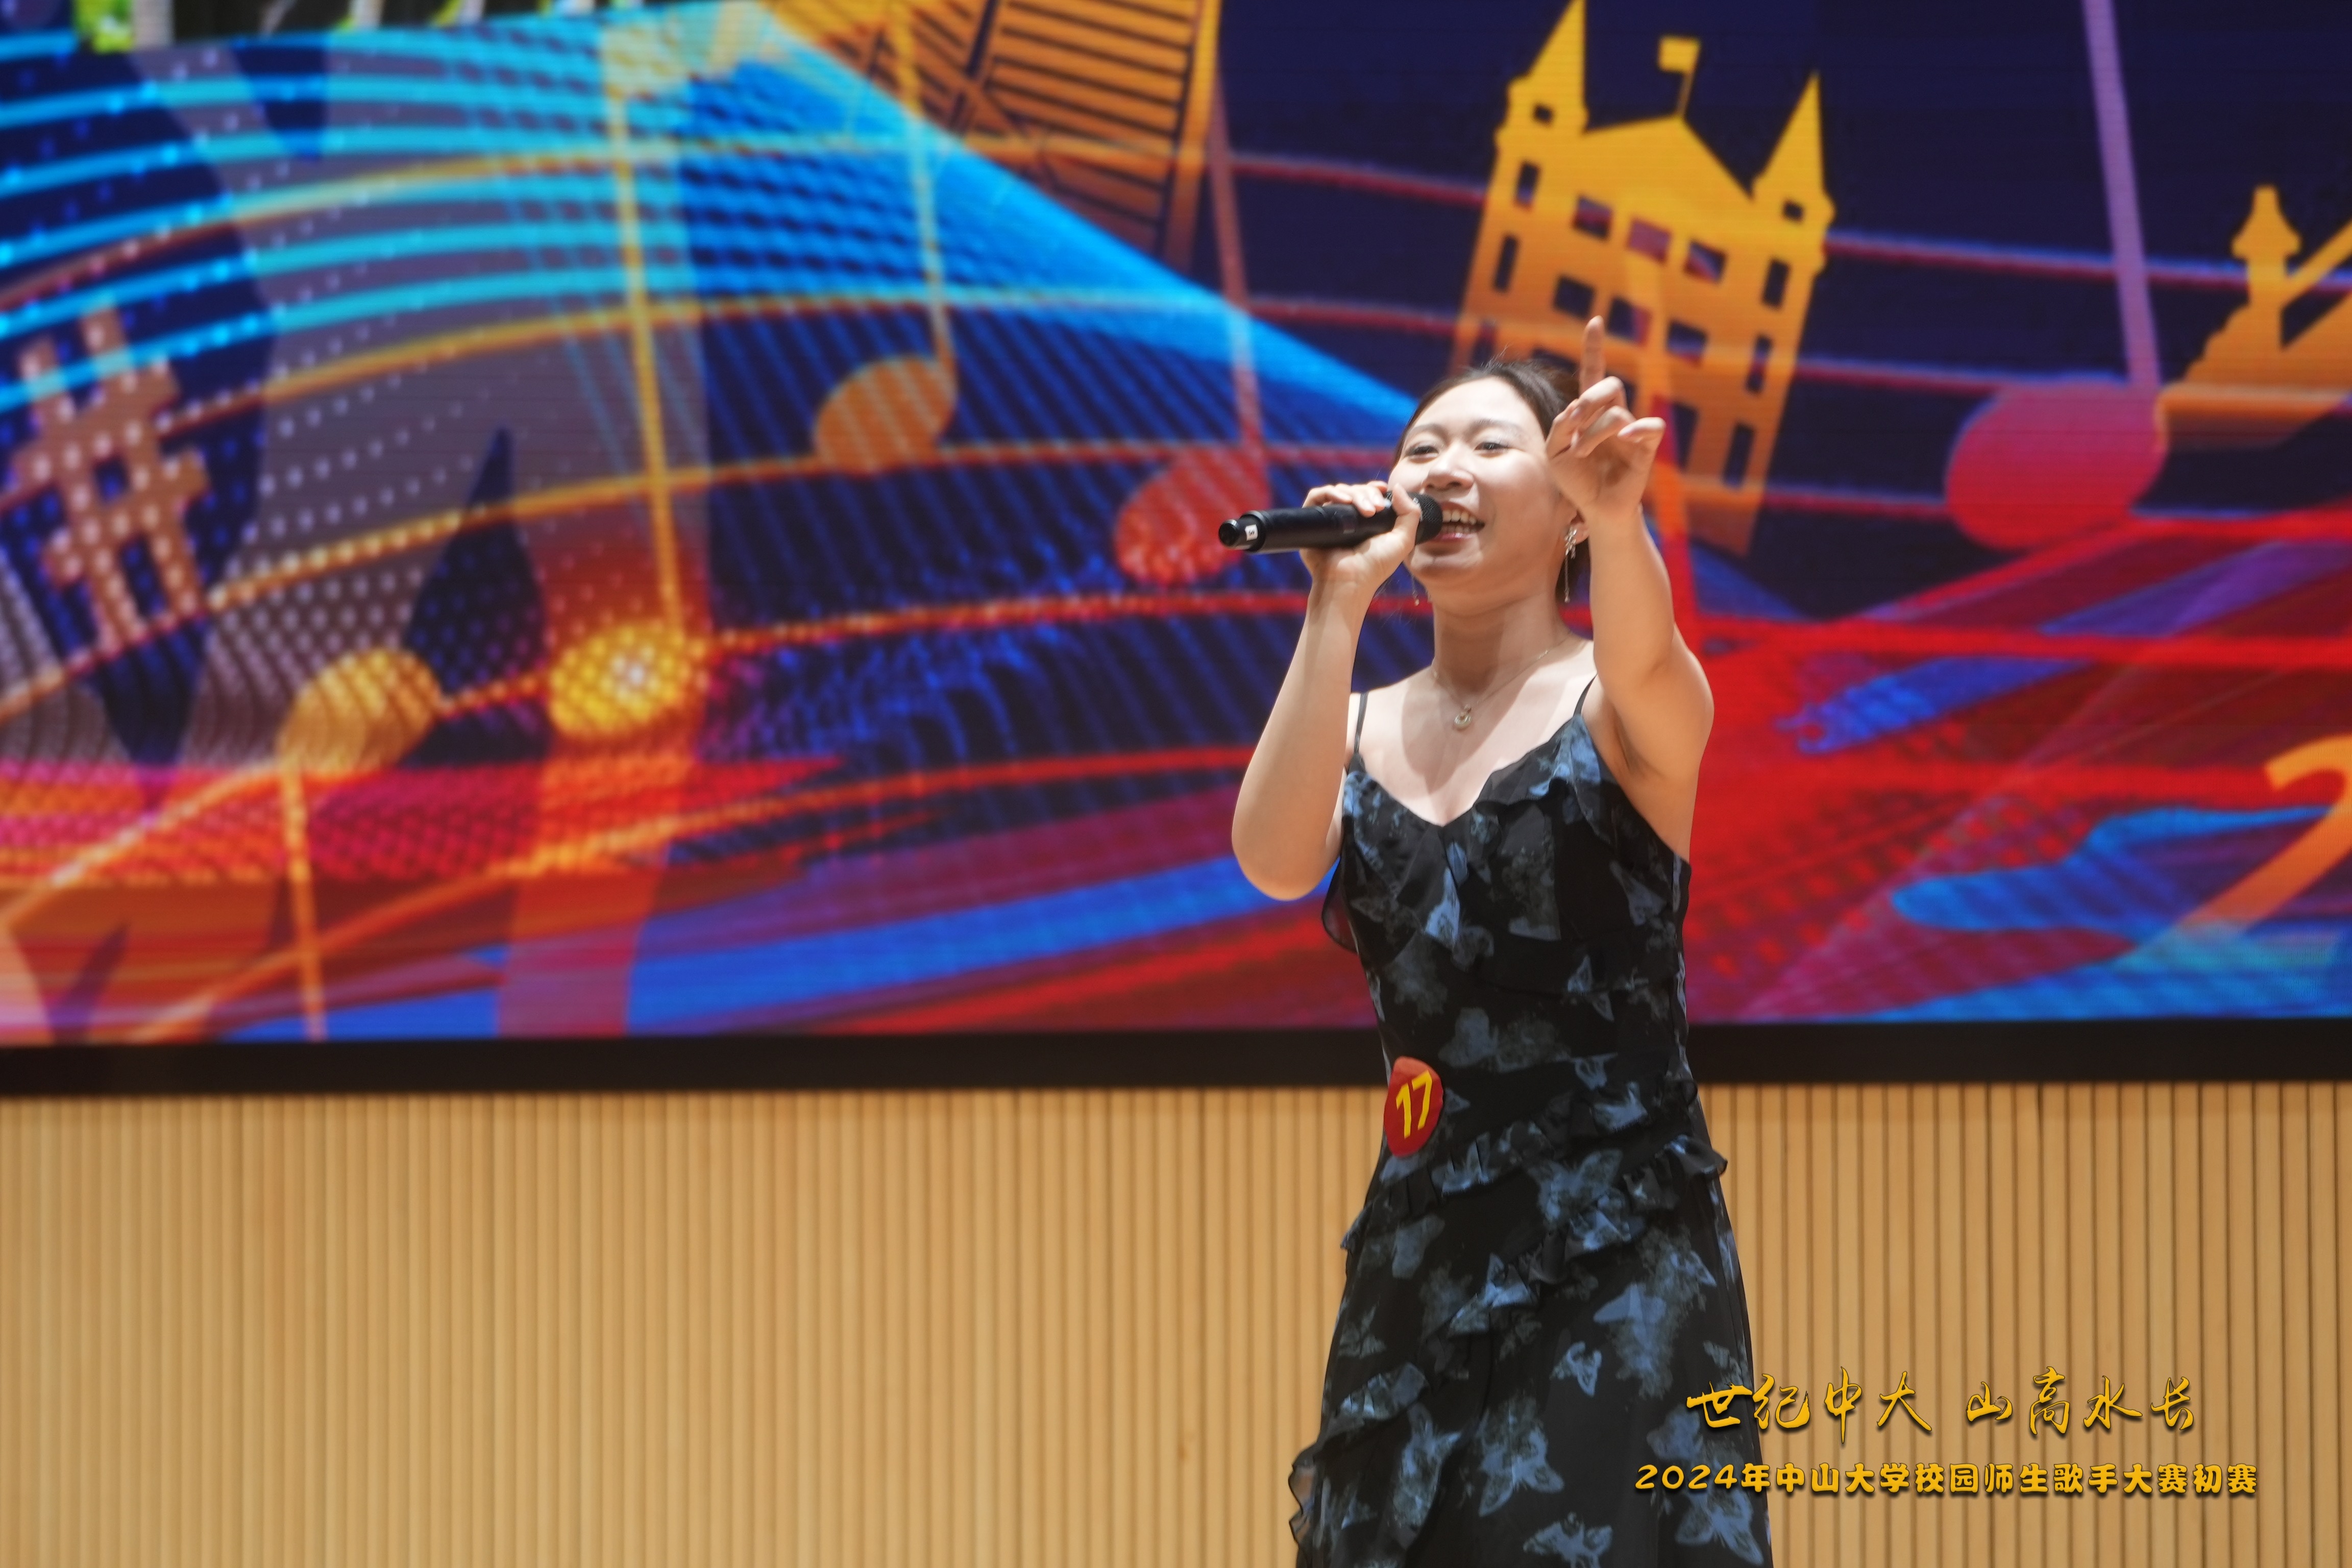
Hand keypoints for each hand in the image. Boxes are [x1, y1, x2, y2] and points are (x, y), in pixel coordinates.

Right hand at [1295, 479, 1417, 606]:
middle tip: (1375, 510)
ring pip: (1338, 491)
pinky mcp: (1312, 519)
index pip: (1367, 495)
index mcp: (1365, 523)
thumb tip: (1398, 487)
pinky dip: (1330, 492)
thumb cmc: (1375, 566)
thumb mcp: (1402, 541)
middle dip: (1367, 494)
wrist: (1350, 581)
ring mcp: (1329, 519)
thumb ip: (1410, 514)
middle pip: (1354, 490)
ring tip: (1365, 511)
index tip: (1384, 489)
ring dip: (1354, 494)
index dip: (1374, 488)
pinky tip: (1343, 500)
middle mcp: (1346, 519)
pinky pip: (1317, 495)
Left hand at [1546, 317, 1665, 526]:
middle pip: (1608, 384)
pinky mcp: (1647, 446)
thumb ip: (1559, 427)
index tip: (1595, 321)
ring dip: (1592, 433)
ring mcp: (1631, 429)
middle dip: (1588, 399)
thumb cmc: (1577, 480)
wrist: (1596, 509)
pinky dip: (1635, 430)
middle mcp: (1613, 414)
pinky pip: (1650, 426)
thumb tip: (1575, 409)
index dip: (1595, 348)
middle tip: (1573, 422)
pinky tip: (1623, 439)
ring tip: (1580, 453)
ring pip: (1616, 413)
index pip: (1593, 374)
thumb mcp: (1554, 453)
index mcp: (1590, 412)